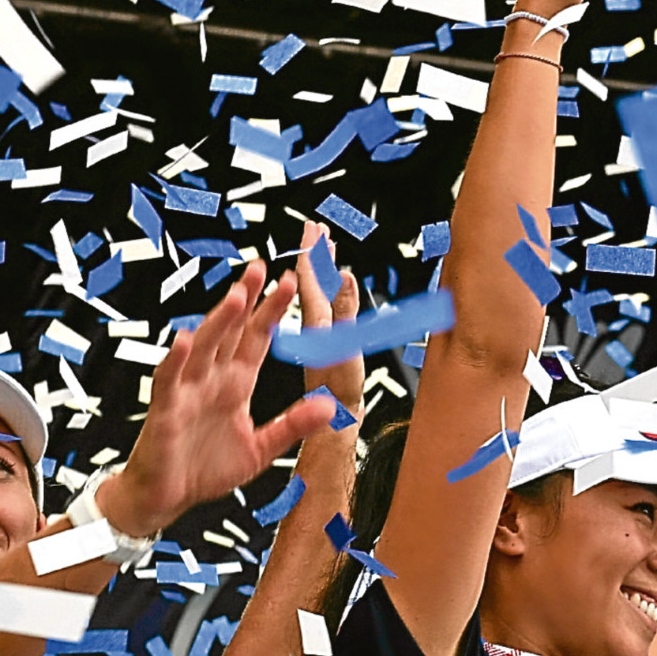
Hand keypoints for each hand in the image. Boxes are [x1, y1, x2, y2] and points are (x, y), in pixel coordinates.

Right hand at [104, 260, 335, 535]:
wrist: (165, 498)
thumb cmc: (205, 470)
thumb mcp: (261, 449)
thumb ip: (292, 425)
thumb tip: (330, 406)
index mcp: (235, 385)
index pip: (256, 340)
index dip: (271, 313)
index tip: (288, 283)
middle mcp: (211, 380)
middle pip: (230, 333)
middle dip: (245, 301)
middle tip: (260, 268)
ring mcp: (187, 391)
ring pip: (203, 348)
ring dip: (218, 322)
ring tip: (236, 296)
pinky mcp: (165, 410)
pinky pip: (169, 380)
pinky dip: (176, 361)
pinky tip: (184, 340)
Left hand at [295, 222, 365, 417]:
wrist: (336, 426)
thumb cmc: (336, 395)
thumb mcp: (342, 350)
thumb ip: (344, 313)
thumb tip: (347, 278)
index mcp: (313, 323)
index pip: (308, 279)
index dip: (311, 252)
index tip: (313, 229)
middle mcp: (314, 327)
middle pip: (312, 283)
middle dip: (316, 255)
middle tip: (319, 230)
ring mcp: (321, 337)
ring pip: (321, 295)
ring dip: (326, 271)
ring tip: (329, 251)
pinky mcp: (330, 349)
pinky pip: (332, 312)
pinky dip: (338, 295)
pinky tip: (340, 291)